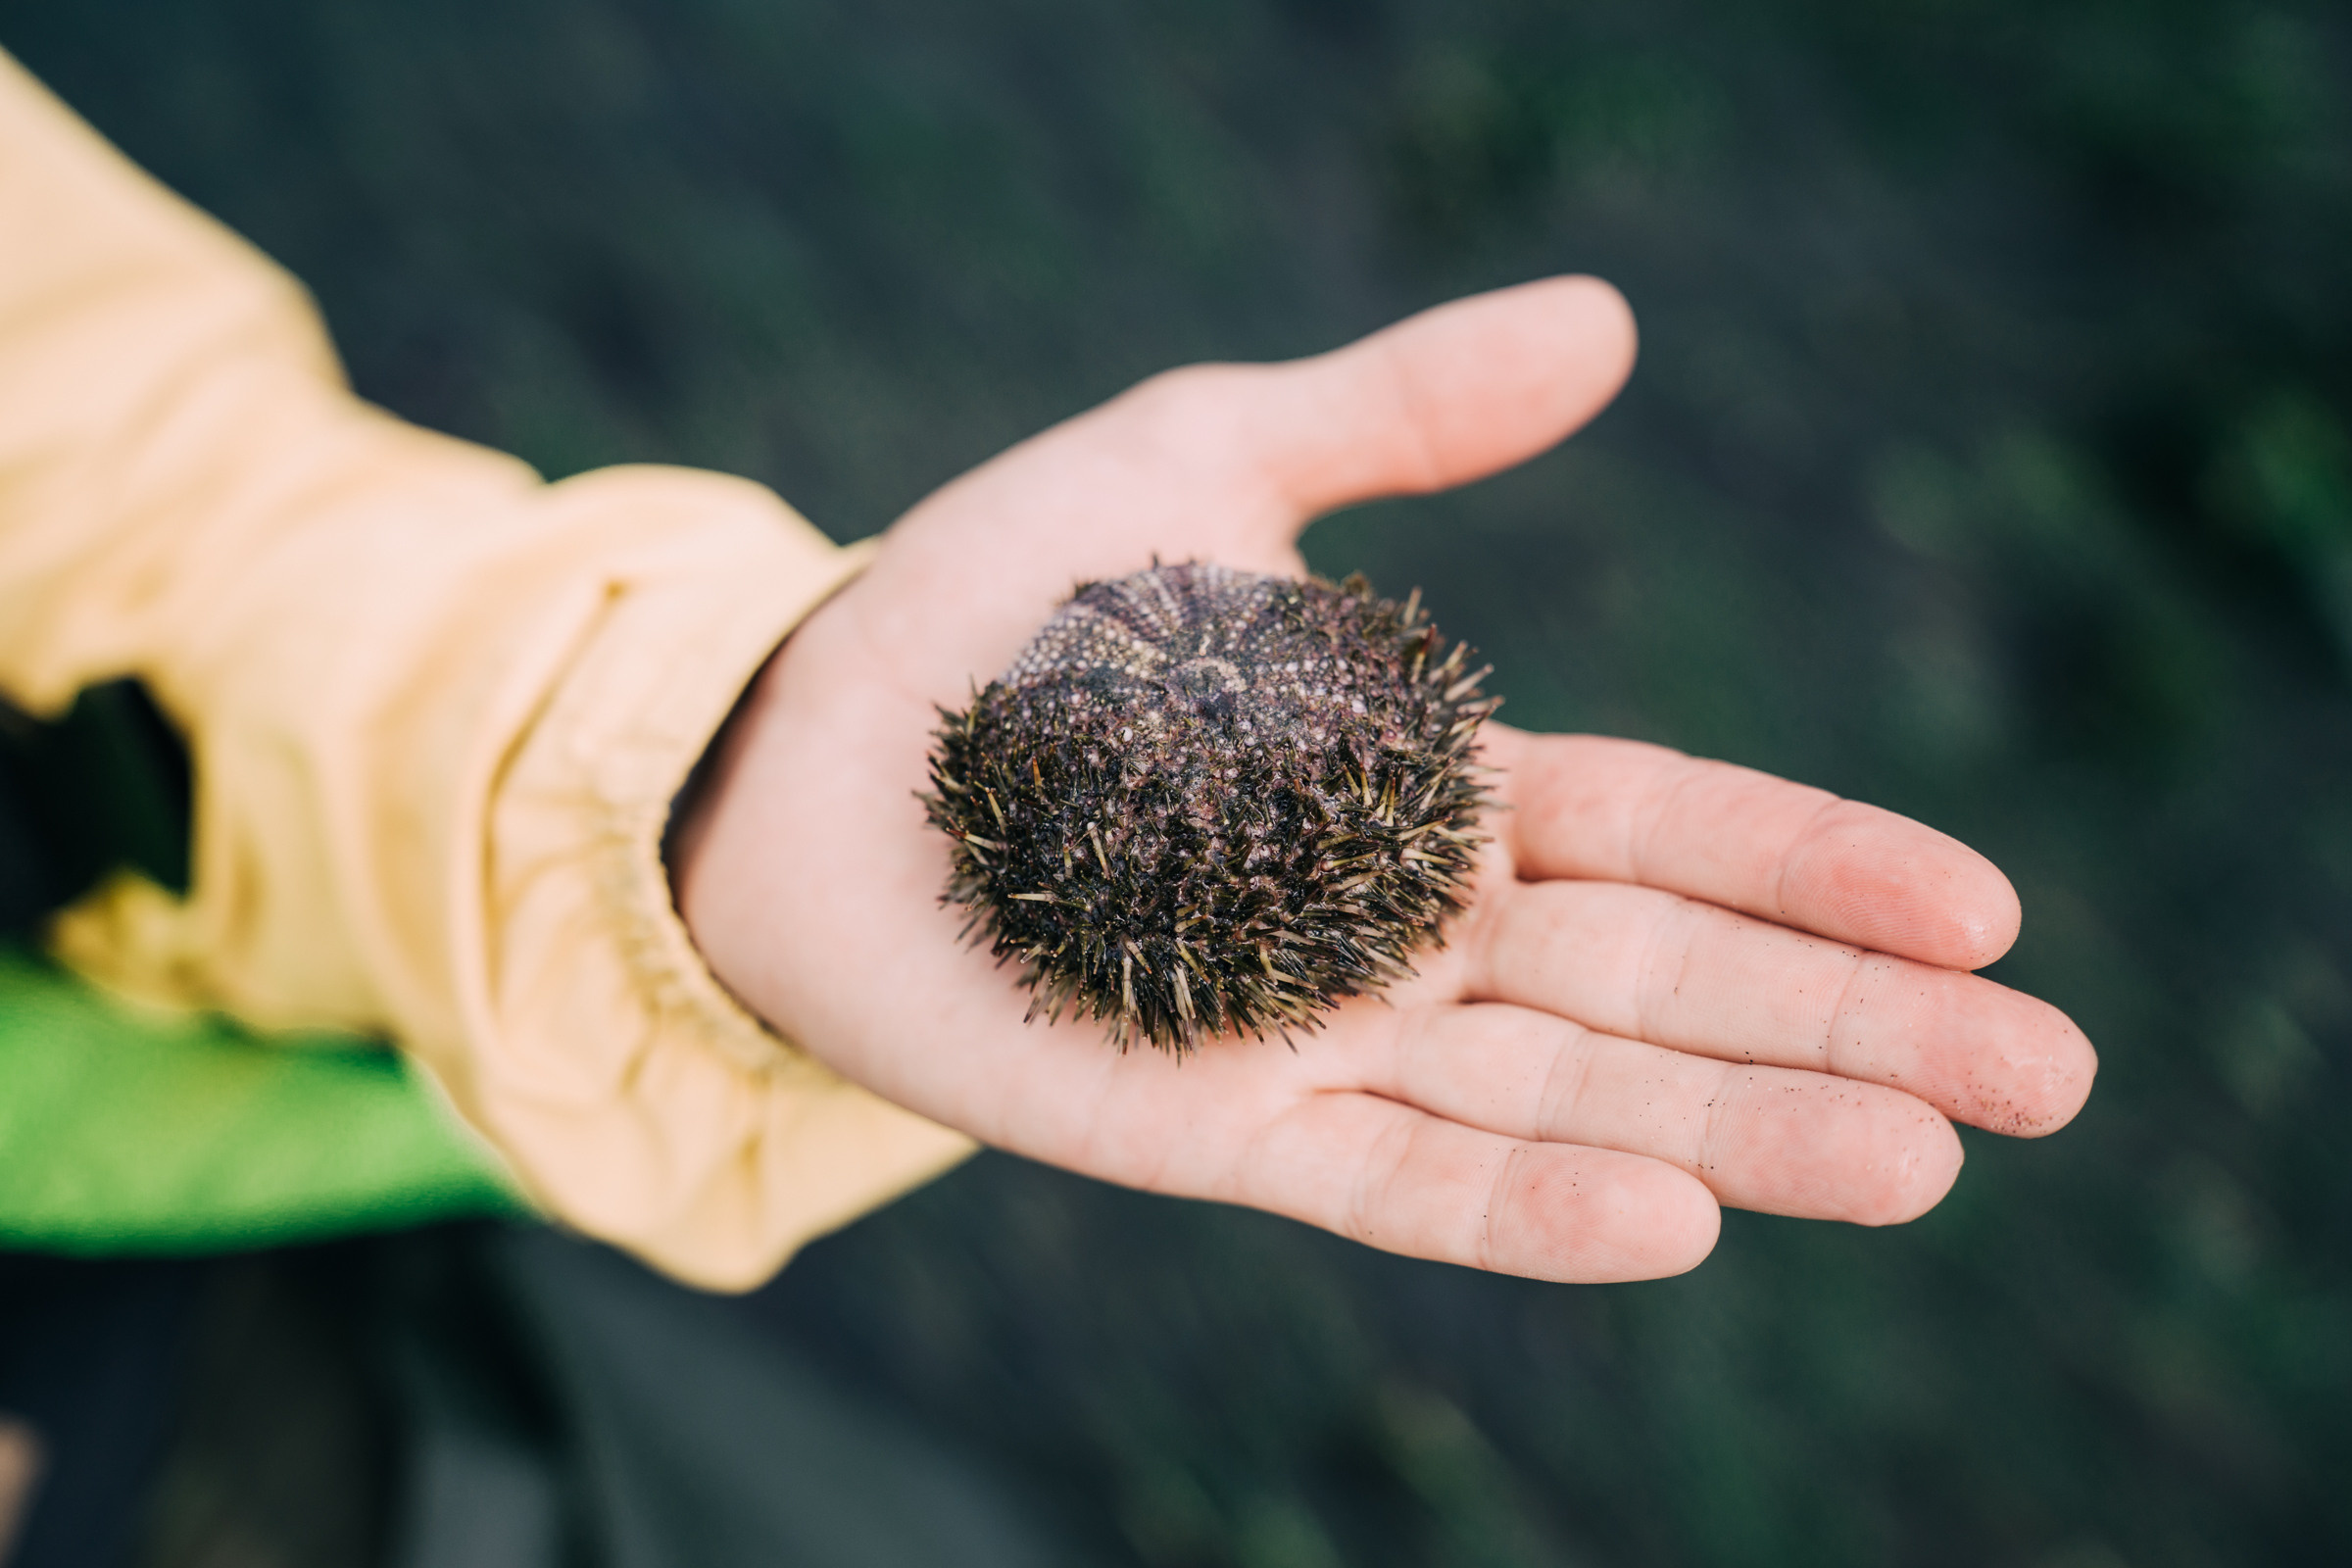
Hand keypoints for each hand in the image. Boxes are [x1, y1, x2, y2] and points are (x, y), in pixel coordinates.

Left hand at [673, 278, 2095, 1281]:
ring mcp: (1316, 1037)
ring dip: (1743, 1124)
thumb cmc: (995, 601)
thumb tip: (1611, 321)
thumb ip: (1403, 411)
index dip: (1825, 865)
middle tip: (2045, 1076)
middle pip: (1665, 982)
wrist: (792, 739)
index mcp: (1429, 787)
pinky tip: (1681, 1215)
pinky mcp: (1206, 1126)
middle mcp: (1403, 929)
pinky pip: (1392, 1179)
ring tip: (1923, 1157)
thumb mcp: (1208, 457)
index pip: (1672, 829)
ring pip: (1566, 1093)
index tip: (1985, 909)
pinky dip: (1530, 1202)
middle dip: (1852, 1027)